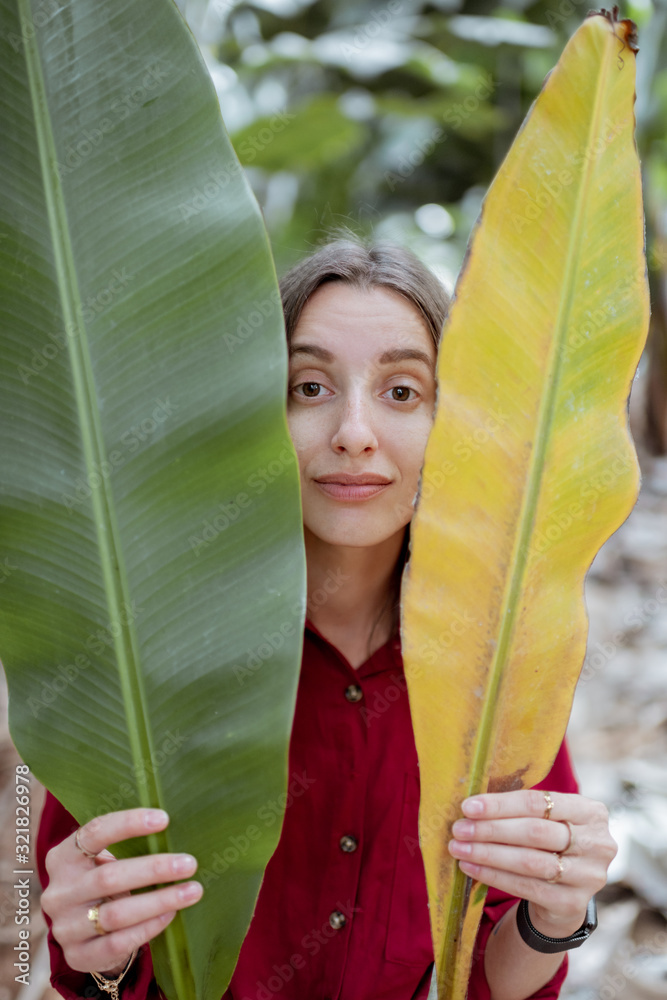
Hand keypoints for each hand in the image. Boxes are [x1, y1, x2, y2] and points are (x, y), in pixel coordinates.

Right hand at [41, 808, 202, 976]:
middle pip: (109, 877)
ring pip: (116, 914)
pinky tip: (171, 915)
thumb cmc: (103, 883)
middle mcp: (59, 892)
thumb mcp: (103, 861)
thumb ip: (127, 847)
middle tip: (189, 864)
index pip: (93, 833)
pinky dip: (148, 927)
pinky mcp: (78, 955)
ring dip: (159, 901)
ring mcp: (65, 927)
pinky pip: (118, 942)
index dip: (128, 823)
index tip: (164, 819)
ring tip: (192, 891)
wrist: (83, 932)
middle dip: (154, 869)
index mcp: (63, 858)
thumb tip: (177, 831)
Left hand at [447, 789, 616, 935]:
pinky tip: (472, 868)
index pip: (539, 802)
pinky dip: (494, 876)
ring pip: (529, 861)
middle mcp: (597, 843)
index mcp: (591, 811)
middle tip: (459, 828)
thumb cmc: (549, 844)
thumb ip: (521, 809)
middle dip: (491, 829)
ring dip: (488, 854)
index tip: (468, 806)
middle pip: (535, 832)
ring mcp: (588, 876)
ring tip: (459, 848)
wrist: (567, 893)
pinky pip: (526, 887)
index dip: (501, 804)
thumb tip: (472, 804)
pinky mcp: (573, 903)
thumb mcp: (549, 820)